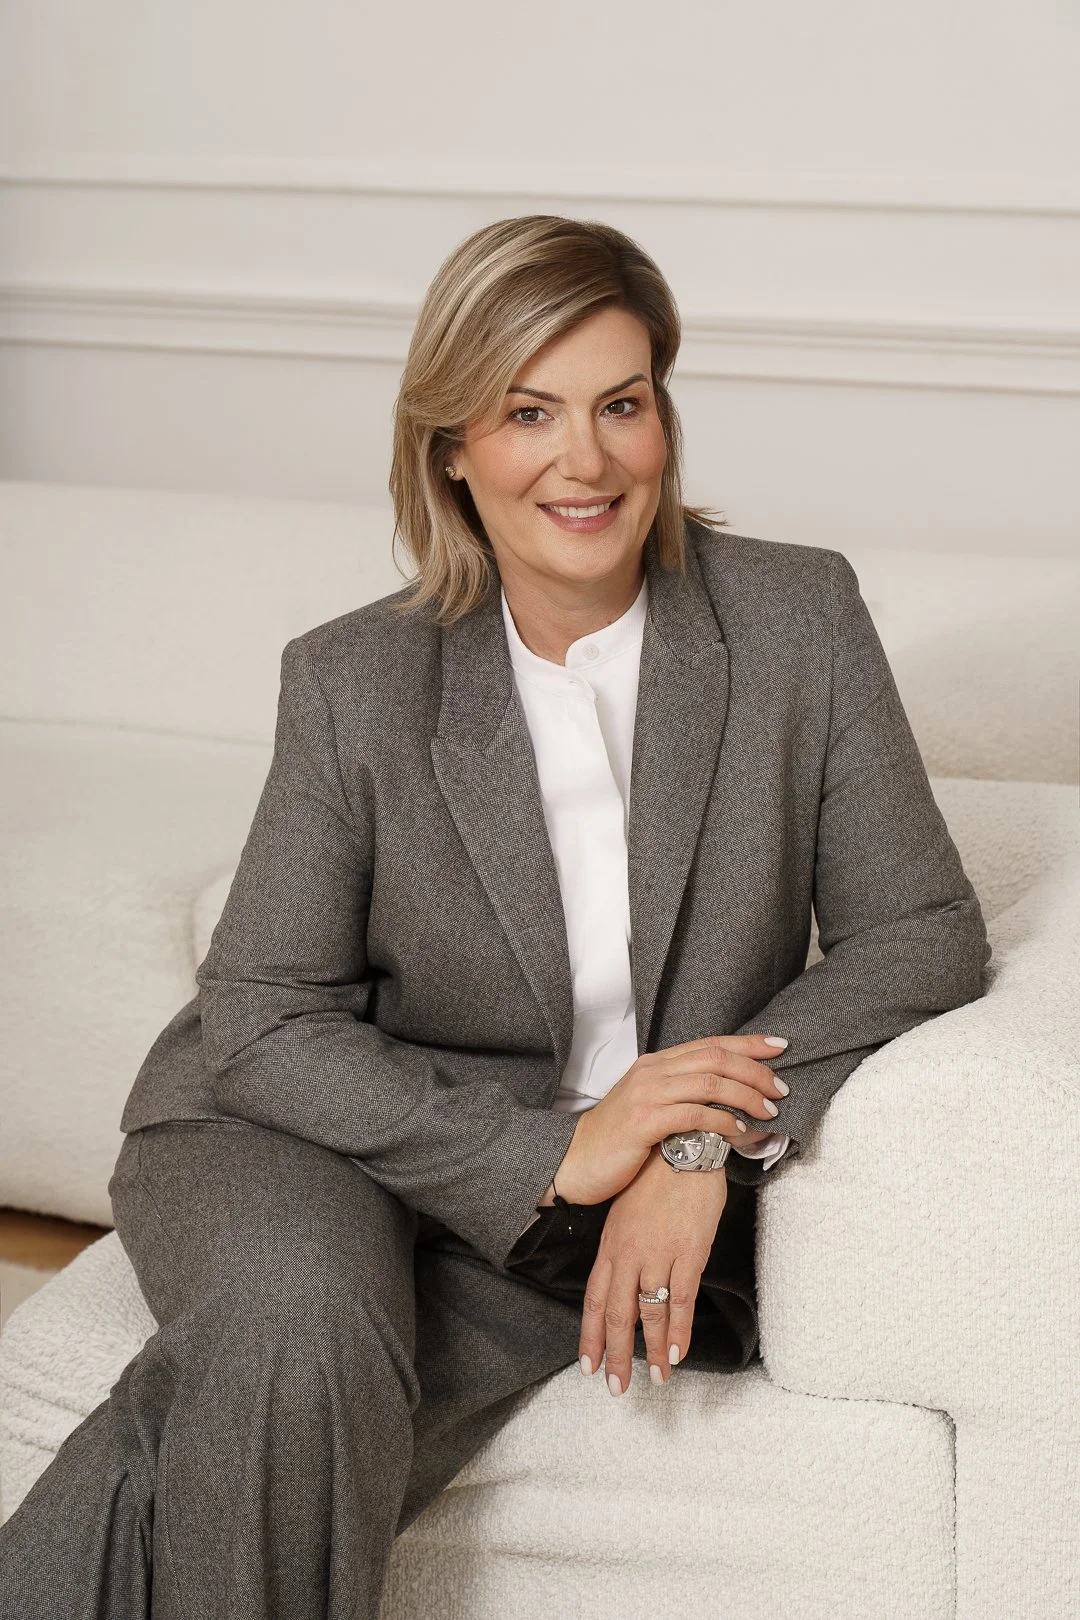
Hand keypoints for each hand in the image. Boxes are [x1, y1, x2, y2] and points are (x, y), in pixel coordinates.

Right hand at [544, 1033, 788, 1206]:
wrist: (572, 1161)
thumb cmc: (616, 1140)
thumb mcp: (649, 1106)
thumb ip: (680, 1093)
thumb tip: (725, 1095)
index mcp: (655, 1063)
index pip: (710, 1044)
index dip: (748, 1043)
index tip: (779, 1046)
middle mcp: (652, 1071)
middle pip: (715, 1059)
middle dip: (755, 1071)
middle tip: (780, 1088)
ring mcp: (646, 1094)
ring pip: (709, 1083)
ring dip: (745, 1095)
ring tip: (768, 1110)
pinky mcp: (643, 1121)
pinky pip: (694, 1114)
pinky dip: (722, 1120)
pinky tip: (738, 1131)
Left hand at [578, 1147, 727, 1394]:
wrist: (682, 1147)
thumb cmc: (654, 1178)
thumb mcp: (625, 1211)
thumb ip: (622, 1247)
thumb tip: (621, 1278)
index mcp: (611, 1244)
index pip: (594, 1299)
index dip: (590, 1335)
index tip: (588, 1364)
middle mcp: (629, 1254)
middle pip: (616, 1314)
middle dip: (615, 1355)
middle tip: (616, 1386)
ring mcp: (658, 1254)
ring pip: (649, 1313)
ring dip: (651, 1351)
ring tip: (656, 1378)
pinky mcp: (688, 1253)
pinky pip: (682, 1299)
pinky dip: (679, 1329)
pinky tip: (677, 1352)